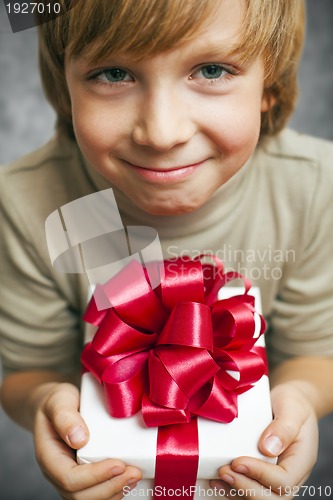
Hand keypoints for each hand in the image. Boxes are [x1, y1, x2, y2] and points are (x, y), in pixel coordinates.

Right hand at [33, 382, 141, 498]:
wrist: (56, 406)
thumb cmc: (57, 402)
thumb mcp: (58, 401)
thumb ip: (65, 417)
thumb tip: (79, 439)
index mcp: (49, 457)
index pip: (69, 478)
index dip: (94, 476)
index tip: (118, 465)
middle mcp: (58, 473)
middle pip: (80, 495)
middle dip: (109, 487)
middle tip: (134, 473)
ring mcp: (71, 477)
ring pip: (90, 498)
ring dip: (114, 492)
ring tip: (135, 476)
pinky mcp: (84, 476)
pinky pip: (96, 493)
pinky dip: (114, 490)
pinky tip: (129, 479)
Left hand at [210, 383, 318, 498]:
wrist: (290, 402)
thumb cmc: (293, 403)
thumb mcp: (292, 408)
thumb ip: (284, 427)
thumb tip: (268, 449)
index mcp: (301, 461)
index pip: (284, 481)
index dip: (260, 475)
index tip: (238, 461)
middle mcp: (290, 475)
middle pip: (272, 498)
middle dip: (246, 489)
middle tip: (224, 471)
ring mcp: (275, 477)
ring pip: (260, 498)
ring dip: (236, 492)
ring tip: (216, 478)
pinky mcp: (262, 474)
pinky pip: (250, 489)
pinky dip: (233, 489)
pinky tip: (217, 480)